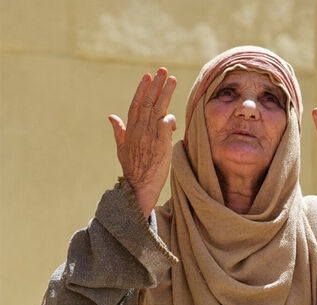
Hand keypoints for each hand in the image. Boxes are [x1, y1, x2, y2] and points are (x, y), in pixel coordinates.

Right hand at [108, 68, 176, 218]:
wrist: (139, 186)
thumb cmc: (133, 167)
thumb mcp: (122, 148)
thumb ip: (119, 130)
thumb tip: (111, 116)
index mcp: (131, 129)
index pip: (136, 104)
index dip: (142, 89)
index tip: (147, 76)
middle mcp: (139, 131)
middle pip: (148, 103)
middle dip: (156, 85)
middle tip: (162, 70)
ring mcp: (149, 138)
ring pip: (157, 111)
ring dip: (165, 94)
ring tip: (171, 80)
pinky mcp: (160, 147)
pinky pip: (163, 128)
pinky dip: (167, 120)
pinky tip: (171, 113)